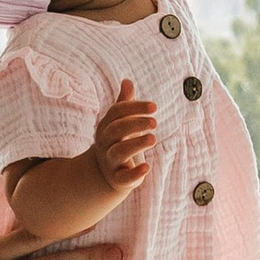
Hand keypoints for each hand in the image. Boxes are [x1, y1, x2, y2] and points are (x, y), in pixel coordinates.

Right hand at [83, 84, 159, 207]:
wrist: (103, 173)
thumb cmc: (117, 141)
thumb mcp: (119, 123)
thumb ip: (124, 104)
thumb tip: (127, 80)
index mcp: (106, 126)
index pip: (117, 112)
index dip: (134, 108)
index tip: (154, 106)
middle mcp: (106, 143)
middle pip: (116, 130)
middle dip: (135, 124)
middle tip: (155, 122)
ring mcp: (110, 161)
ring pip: (118, 152)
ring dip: (136, 144)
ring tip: (153, 138)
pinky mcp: (118, 179)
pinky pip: (123, 177)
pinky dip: (134, 173)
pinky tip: (147, 167)